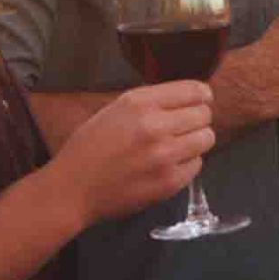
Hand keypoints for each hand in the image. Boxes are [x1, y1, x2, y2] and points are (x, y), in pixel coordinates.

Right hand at [43, 80, 214, 228]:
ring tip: (177, 146)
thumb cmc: (90, 146)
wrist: (72, 189)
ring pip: (206, 139)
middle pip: (204, 115)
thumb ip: (151, 101)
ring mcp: (164, 156)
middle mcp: (155, 126)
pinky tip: (168, 165)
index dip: (202, 95)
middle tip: (183, 127)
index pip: (195, 90)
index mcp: (140, 103)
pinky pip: (197, 165)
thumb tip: (188, 97)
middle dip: (197, 119)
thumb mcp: (115, 109)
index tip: (201, 100)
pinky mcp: (168, 182)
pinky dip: (187, 164)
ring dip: (195, 141)